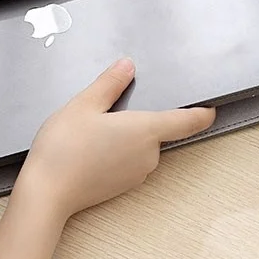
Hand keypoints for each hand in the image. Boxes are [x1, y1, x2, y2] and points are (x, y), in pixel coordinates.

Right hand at [16, 58, 215, 221]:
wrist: (47, 192)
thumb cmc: (64, 147)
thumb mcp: (84, 104)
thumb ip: (109, 83)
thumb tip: (127, 66)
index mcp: (145, 130)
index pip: (186, 121)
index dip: (201, 113)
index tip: (211, 107)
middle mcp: (148, 154)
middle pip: (157, 130)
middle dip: (141, 117)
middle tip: (109, 108)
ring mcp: (136, 173)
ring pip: (142, 145)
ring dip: (127, 135)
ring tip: (93, 129)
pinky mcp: (123, 185)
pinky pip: (130, 160)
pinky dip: (118, 151)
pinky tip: (91, 147)